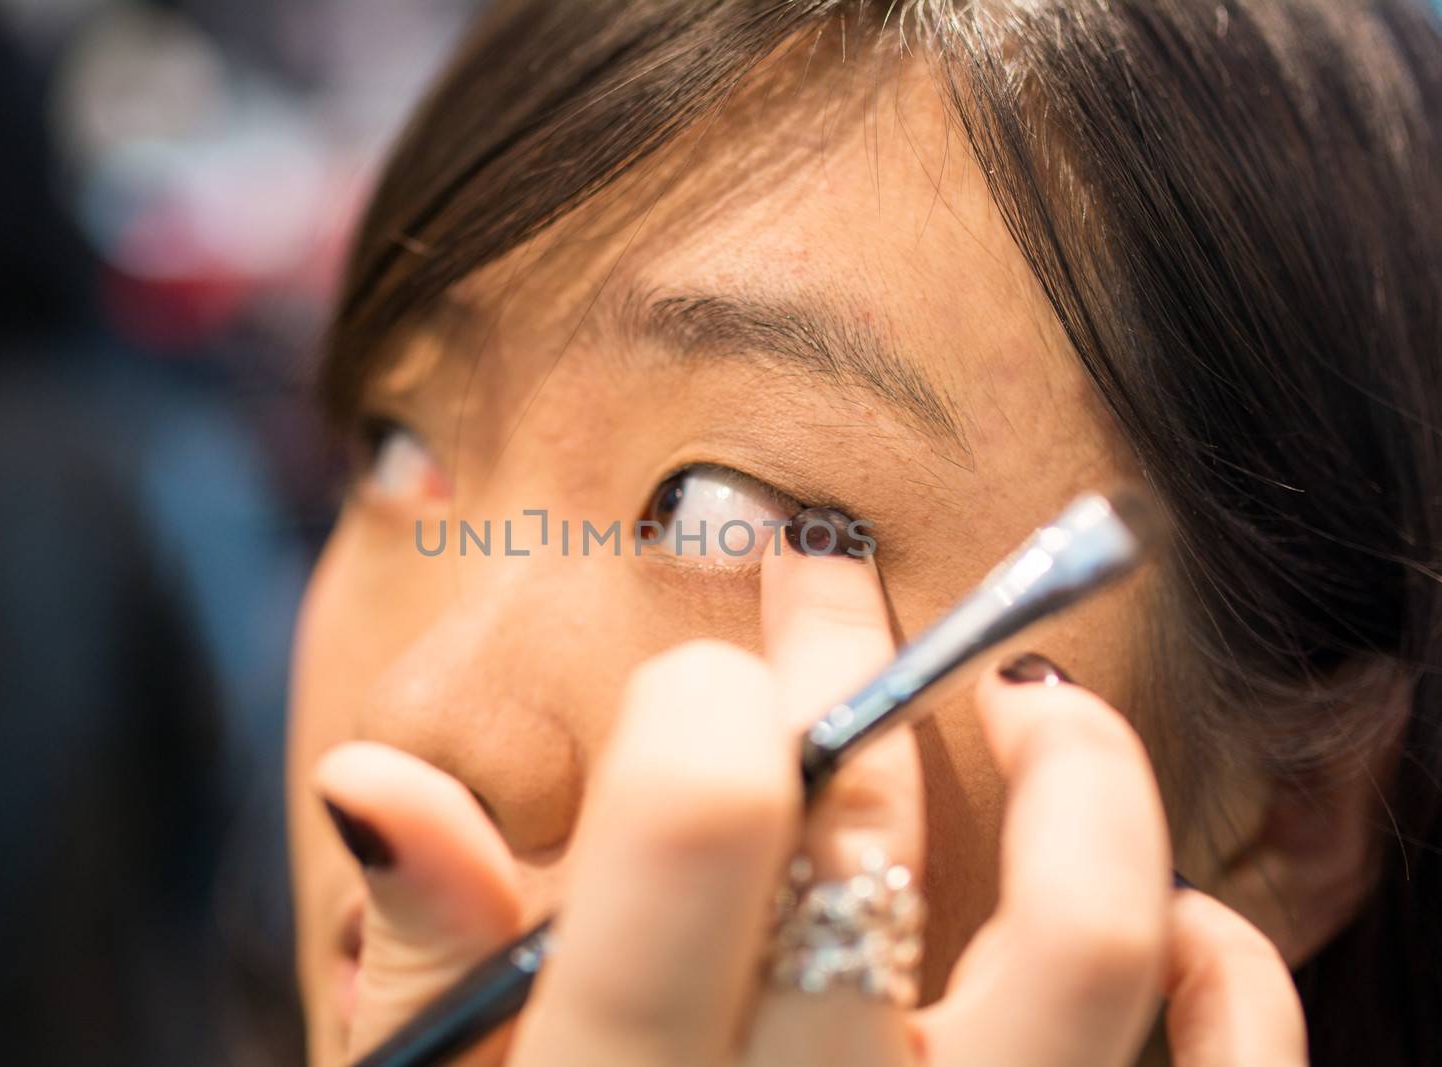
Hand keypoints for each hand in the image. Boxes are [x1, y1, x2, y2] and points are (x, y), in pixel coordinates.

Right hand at [314, 538, 1306, 1065]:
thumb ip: (427, 967)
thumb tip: (377, 776)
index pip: (700, 822)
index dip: (711, 696)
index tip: (703, 675)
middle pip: (870, 840)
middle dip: (846, 663)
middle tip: (823, 588)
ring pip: (1087, 944)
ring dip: (1082, 773)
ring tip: (1031, 695)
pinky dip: (1226, 975)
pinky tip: (1174, 912)